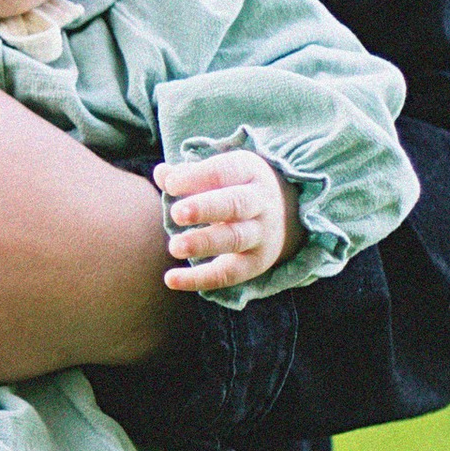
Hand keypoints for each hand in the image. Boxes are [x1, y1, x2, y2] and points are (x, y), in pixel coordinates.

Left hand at [157, 151, 297, 292]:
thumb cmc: (236, 188)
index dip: (197, 176)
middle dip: (206, 208)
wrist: (288, 214)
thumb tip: (161, 173)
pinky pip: (228, 273)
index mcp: (249, 172)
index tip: (170, 184)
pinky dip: (199, 278)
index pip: (224, 172)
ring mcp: (261, 234)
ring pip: (235, 239)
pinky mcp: (255, 263)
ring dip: (203, 243)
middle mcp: (260, 202)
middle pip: (235, 204)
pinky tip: (171, 279)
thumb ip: (189, 175)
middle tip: (176, 213)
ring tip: (174, 247)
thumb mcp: (220, 174)